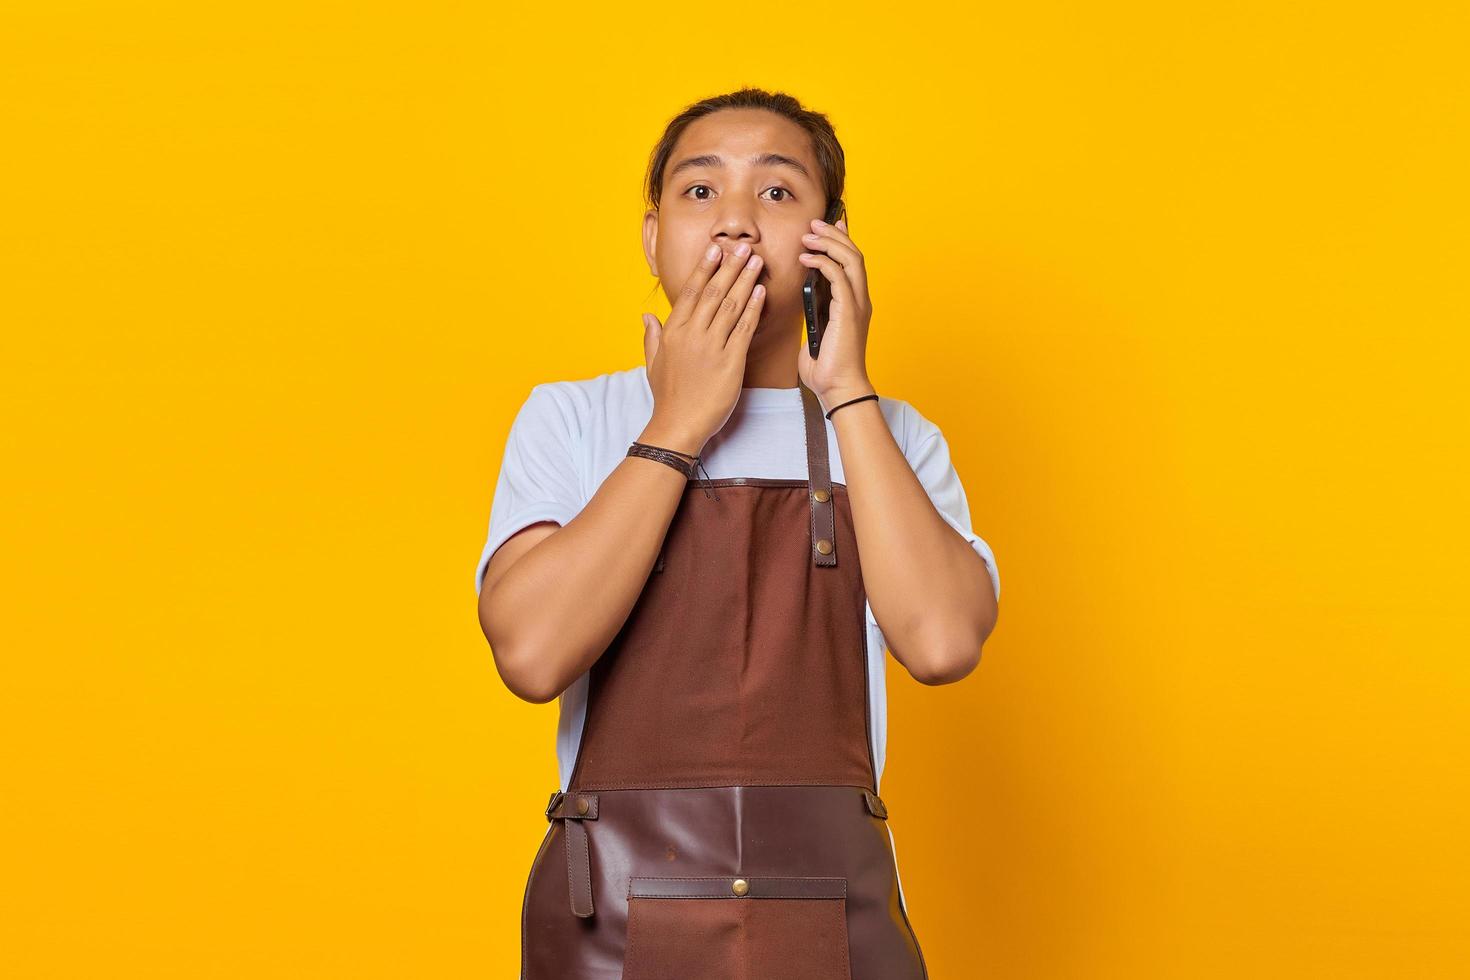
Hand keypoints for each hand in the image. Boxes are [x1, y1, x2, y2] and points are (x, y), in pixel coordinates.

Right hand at [641, 242, 767, 454]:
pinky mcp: (731, 362)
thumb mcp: (653, 363)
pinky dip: (753, 308)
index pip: (692, 292)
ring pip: (731, 305)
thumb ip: (652, 337)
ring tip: (757, 261)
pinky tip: (761, 292)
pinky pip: (744, 329)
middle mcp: (692, 334)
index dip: (705, 268)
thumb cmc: (667, 396)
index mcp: (674, 332)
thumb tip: (647, 316)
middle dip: (731, 267)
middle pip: (714, 292)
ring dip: (745, 280)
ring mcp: (712, 347)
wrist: (678, 424)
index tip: (716, 249)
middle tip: (744, 247)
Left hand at [796, 216, 875, 409]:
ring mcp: (857, 304)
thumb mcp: (817, 332)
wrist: (838, 388)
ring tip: (809, 235)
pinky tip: (806, 258)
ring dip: (828, 242)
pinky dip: (822, 262)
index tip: (828, 225)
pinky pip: (838, 275)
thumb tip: (804, 302)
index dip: (842, 240)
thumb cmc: (827, 368)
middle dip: (834, 234)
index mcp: (854, 303)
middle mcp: (859, 299)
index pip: (852, 262)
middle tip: (814, 223)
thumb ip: (814, 314)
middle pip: (854, 254)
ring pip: (850, 259)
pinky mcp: (848, 310)